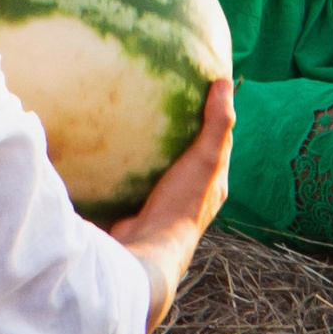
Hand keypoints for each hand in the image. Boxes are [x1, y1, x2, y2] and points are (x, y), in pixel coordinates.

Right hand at [108, 79, 234, 328]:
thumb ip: (216, 123)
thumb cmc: (181, 203)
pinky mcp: (135, 211)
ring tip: (130, 119)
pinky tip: (108, 148)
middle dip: (178, 134)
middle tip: (161, 101)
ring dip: (148, 150)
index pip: (219, 145)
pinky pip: (130, 181)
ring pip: (157, 170)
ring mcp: (161, 205)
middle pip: (187, 157)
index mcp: (214, 185)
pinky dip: (124, 165)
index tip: (201, 91)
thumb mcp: (205, 158)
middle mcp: (191, 197)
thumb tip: (224, 82)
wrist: (145, 251)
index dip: (214, 119)